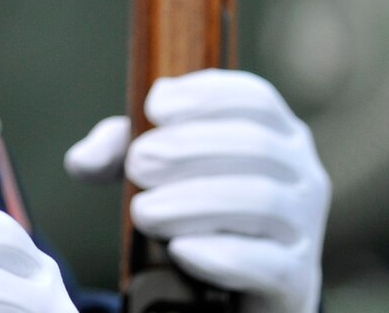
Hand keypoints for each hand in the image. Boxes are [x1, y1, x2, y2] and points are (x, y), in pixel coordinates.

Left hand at [64, 70, 328, 312]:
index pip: (254, 98)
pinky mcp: (297, 280)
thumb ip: (122, 153)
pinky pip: (267, 262)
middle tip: (138, 165)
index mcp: (280, 134)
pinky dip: (220, 254)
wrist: (244, 296)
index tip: (154, 107)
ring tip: (143, 212)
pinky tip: (179, 249)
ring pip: (260, 200)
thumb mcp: (165, 174)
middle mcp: (304, 174)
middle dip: (189, 149)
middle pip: (255, 145)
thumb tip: (81, 160)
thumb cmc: (204, 215)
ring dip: (195, 201)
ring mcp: (306, 227)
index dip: (205, 95)